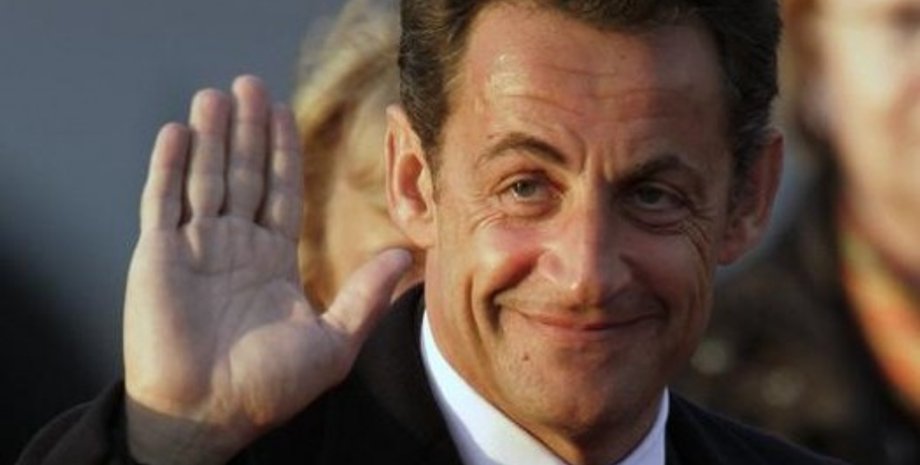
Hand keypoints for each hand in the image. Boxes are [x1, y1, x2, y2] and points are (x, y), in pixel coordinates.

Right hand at [122, 75, 410, 464]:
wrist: (210, 417)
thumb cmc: (269, 388)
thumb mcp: (334, 339)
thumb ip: (367, 294)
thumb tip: (408, 257)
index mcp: (272, 261)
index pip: (279, 192)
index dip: (281, 151)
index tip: (284, 111)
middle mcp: (233, 247)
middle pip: (241, 174)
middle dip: (247, 130)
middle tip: (251, 84)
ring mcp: (194, 249)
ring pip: (203, 178)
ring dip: (209, 136)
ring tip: (217, 94)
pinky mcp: (158, 257)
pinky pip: (162, 202)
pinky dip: (168, 167)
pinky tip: (178, 132)